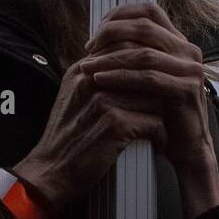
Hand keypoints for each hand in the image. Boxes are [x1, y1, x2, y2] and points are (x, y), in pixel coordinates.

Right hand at [13, 54, 165, 215]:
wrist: (50, 171)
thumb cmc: (66, 137)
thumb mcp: (71, 96)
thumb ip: (94, 76)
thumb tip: (125, 62)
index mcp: (82, 71)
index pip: (125, 47)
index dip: (146, 64)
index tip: (157, 81)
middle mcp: (92, 81)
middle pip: (144, 70)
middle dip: (158, 89)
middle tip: (168, 104)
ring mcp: (103, 101)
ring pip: (154, 97)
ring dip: (162, 115)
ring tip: (162, 127)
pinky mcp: (115, 125)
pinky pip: (154, 123)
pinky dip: (159, 136)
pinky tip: (156, 143)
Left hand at [80, 2, 218, 218]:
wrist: (186, 148)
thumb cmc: (161, 113)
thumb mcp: (148, 78)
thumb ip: (133, 56)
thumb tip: (99, 38)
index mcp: (179, 42)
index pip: (150, 10)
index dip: (120, 14)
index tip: (96, 31)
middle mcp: (188, 50)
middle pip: (144, 27)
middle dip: (110, 34)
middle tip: (88, 48)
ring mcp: (191, 69)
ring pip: (143, 53)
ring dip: (110, 58)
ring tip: (86, 66)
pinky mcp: (186, 90)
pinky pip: (147, 78)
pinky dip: (120, 77)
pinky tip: (99, 80)